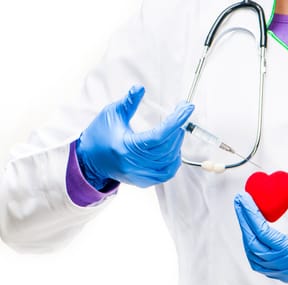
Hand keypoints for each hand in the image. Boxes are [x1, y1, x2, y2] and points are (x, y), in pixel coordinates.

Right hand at [76, 86, 193, 188]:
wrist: (89, 160)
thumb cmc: (100, 135)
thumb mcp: (112, 114)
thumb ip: (128, 102)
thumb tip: (140, 88)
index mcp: (126, 147)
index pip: (159, 135)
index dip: (176, 121)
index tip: (187, 108)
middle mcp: (134, 164)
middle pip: (167, 148)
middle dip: (178, 129)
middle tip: (181, 114)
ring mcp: (140, 175)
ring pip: (169, 160)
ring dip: (177, 143)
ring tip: (177, 129)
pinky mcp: (144, 181)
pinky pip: (167, 173)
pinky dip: (174, 160)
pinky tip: (174, 149)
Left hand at [234, 183, 287, 284]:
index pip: (262, 232)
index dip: (250, 213)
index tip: (244, 199)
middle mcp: (284, 266)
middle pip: (253, 243)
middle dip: (243, 221)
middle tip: (240, 203)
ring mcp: (283, 272)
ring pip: (254, 256)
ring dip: (247, 236)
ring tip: (245, 217)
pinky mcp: (285, 275)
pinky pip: (261, 265)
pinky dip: (254, 250)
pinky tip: (254, 237)